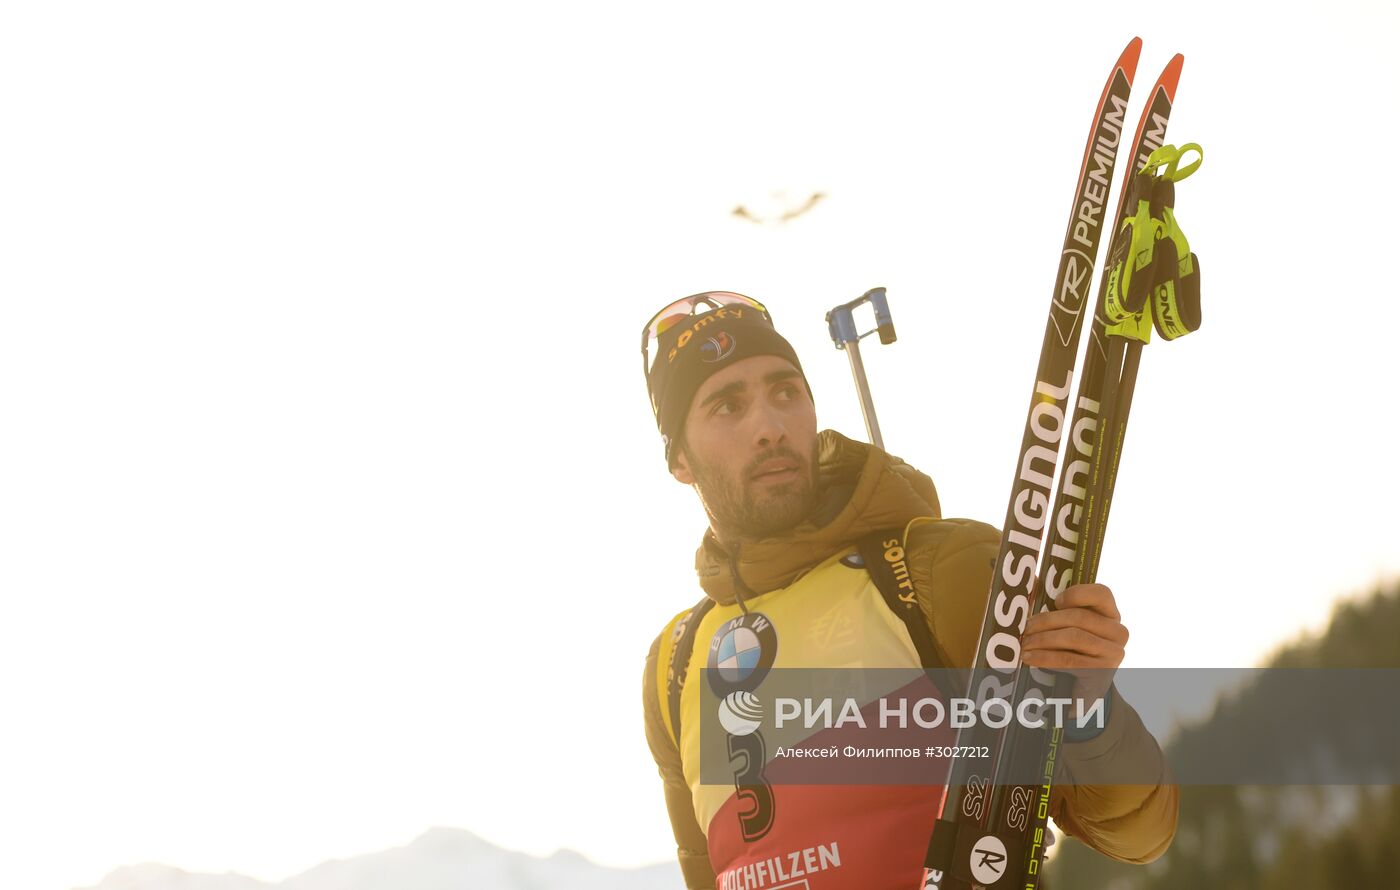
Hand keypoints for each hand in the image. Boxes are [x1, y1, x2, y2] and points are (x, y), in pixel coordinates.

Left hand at [1020, 583, 1127, 712]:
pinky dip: (1045, 658)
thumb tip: (1033, 580)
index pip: (1102, 594)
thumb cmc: (1072, 649)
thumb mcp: (1067, 625)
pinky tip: (1029, 658)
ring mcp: (1113, 652)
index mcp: (1110, 613)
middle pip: (1080, 617)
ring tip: (1024, 644)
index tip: (1055, 600)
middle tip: (1025, 628)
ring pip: (1074, 637)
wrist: (1084, 687)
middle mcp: (1118, 631)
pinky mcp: (1103, 672)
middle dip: (1047, 620)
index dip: (1077, 593)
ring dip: (1043, 639)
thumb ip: (1054, 604)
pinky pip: (1069, 660)